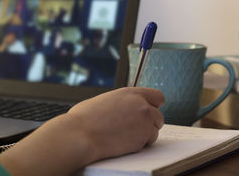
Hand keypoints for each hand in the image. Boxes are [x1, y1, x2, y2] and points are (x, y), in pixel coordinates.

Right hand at [0, 87, 163, 175]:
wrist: (80, 135)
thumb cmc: (84, 119)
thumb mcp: (104, 101)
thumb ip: (120, 102)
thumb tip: (122, 107)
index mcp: (130, 93)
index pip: (157, 96)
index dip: (153, 106)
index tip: (149, 112)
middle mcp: (141, 105)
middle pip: (159, 116)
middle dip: (150, 124)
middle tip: (135, 129)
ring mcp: (143, 121)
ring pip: (155, 131)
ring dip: (144, 135)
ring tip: (125, 137)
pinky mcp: (142, 137)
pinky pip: (148, 143)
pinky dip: (139, 145)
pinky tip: (123, 143)